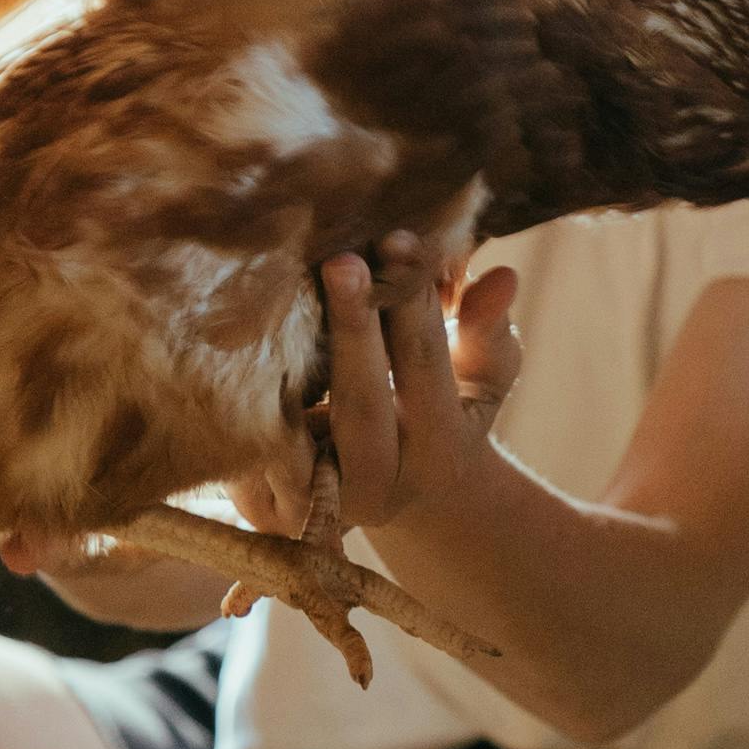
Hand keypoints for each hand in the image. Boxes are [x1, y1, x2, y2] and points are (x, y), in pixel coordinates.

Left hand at [235, 237, 521, 539]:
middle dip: (354, 327)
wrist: (390, 497)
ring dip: (288, 360)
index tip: (401, 238)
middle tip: (343, 260)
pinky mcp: (264, 511)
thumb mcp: (478, 380)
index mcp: (441, 456)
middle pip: (363, 401)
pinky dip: (246, 397)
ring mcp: (318, 506)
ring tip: (280, 291)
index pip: (426, 367)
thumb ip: (488, 331)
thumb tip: (504, 276)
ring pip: (300, 430)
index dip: (415, 302)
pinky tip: (244, 334)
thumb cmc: (439, 416)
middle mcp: (381, 491)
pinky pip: (250, 448)